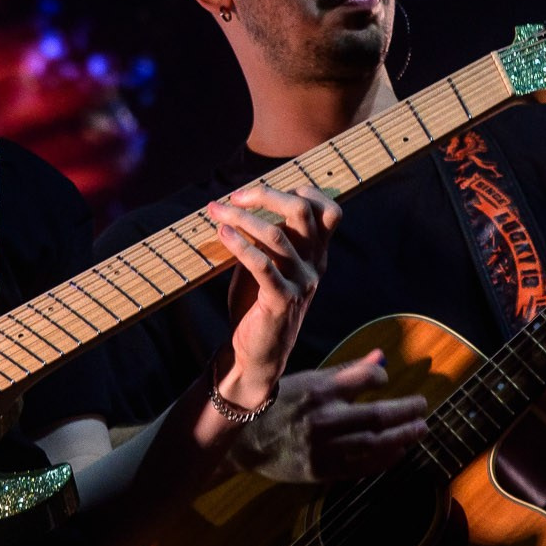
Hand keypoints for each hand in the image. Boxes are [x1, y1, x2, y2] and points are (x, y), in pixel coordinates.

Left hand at [204, 182, 340, 409]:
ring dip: (242, 217)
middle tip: (235, 196)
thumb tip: (242, 204)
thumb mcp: (265, 266)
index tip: (263, 191)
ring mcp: (301, 282)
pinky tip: (221, 233)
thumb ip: (263, 239)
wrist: (255, 355)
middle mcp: (315, 265)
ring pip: (277, 235)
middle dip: (267, 195)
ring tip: (216, 212)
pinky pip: (262, 264)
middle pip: (304, 212)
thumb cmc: (256, 306)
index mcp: (316, 254)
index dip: (301, 190)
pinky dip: (239, 244)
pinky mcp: (282, 300)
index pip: (328, 210)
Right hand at [228, 352, 432, 483]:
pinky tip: (398, 452)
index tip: (386, 380)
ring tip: (419, 430)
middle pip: (377, 416)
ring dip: (402, 437)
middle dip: (406, 412)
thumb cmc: (277, 404)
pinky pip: (360, 467)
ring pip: (373, 444)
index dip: (381, 378)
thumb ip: (346, 372)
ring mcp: (322, 448)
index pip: (364, 380)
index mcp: (317, 390)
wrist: (241, 440)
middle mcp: (322, 419)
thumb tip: (382, 358)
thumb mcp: (307, 379)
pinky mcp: (320, 470)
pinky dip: (383, 460)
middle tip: (422, 408)